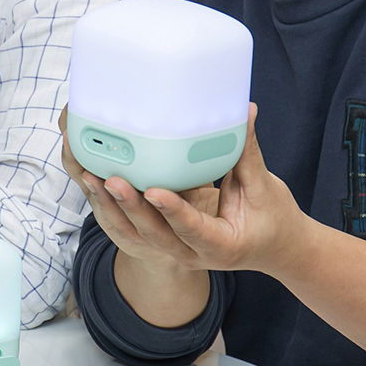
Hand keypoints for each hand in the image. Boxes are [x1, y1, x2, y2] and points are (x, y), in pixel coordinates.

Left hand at [92, 104, 311, 274]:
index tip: (154, 191)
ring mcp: (177, 251)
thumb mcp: (263, 188)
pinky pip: (137, 227)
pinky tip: (98, 182)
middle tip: (110, 180)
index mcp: (221, 244)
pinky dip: (117, 207)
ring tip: (91, 178)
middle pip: (156, 234)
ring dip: (114, 207)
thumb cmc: (272, 219)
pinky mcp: (166, 240)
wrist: (274, 248)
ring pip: (139, 233)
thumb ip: (247, 151)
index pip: (193, 229)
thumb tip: (245, 110)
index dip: (174, 210)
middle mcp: (194, 254)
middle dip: (131, 207)